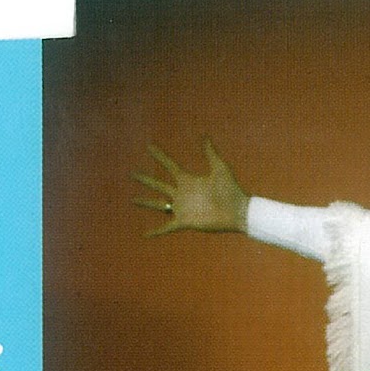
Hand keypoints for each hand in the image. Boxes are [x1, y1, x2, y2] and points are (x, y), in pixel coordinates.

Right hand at [132, 139, 249, 235]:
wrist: (237, 211)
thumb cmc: (231, 189)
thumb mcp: (219, 167)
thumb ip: (210, 153)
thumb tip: (205, 136)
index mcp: (188, 180)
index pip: (169, 165)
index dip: (159, 156)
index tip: (149, 147)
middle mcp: (182, 194)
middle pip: (158, 184)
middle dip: (145, 179)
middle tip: (132, 174)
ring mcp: (182, 208)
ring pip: (158, 205)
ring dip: (146, 202)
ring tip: (133, 200)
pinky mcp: (184, 221)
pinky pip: (166, 227)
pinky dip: (156, 231)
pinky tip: (145, 234)